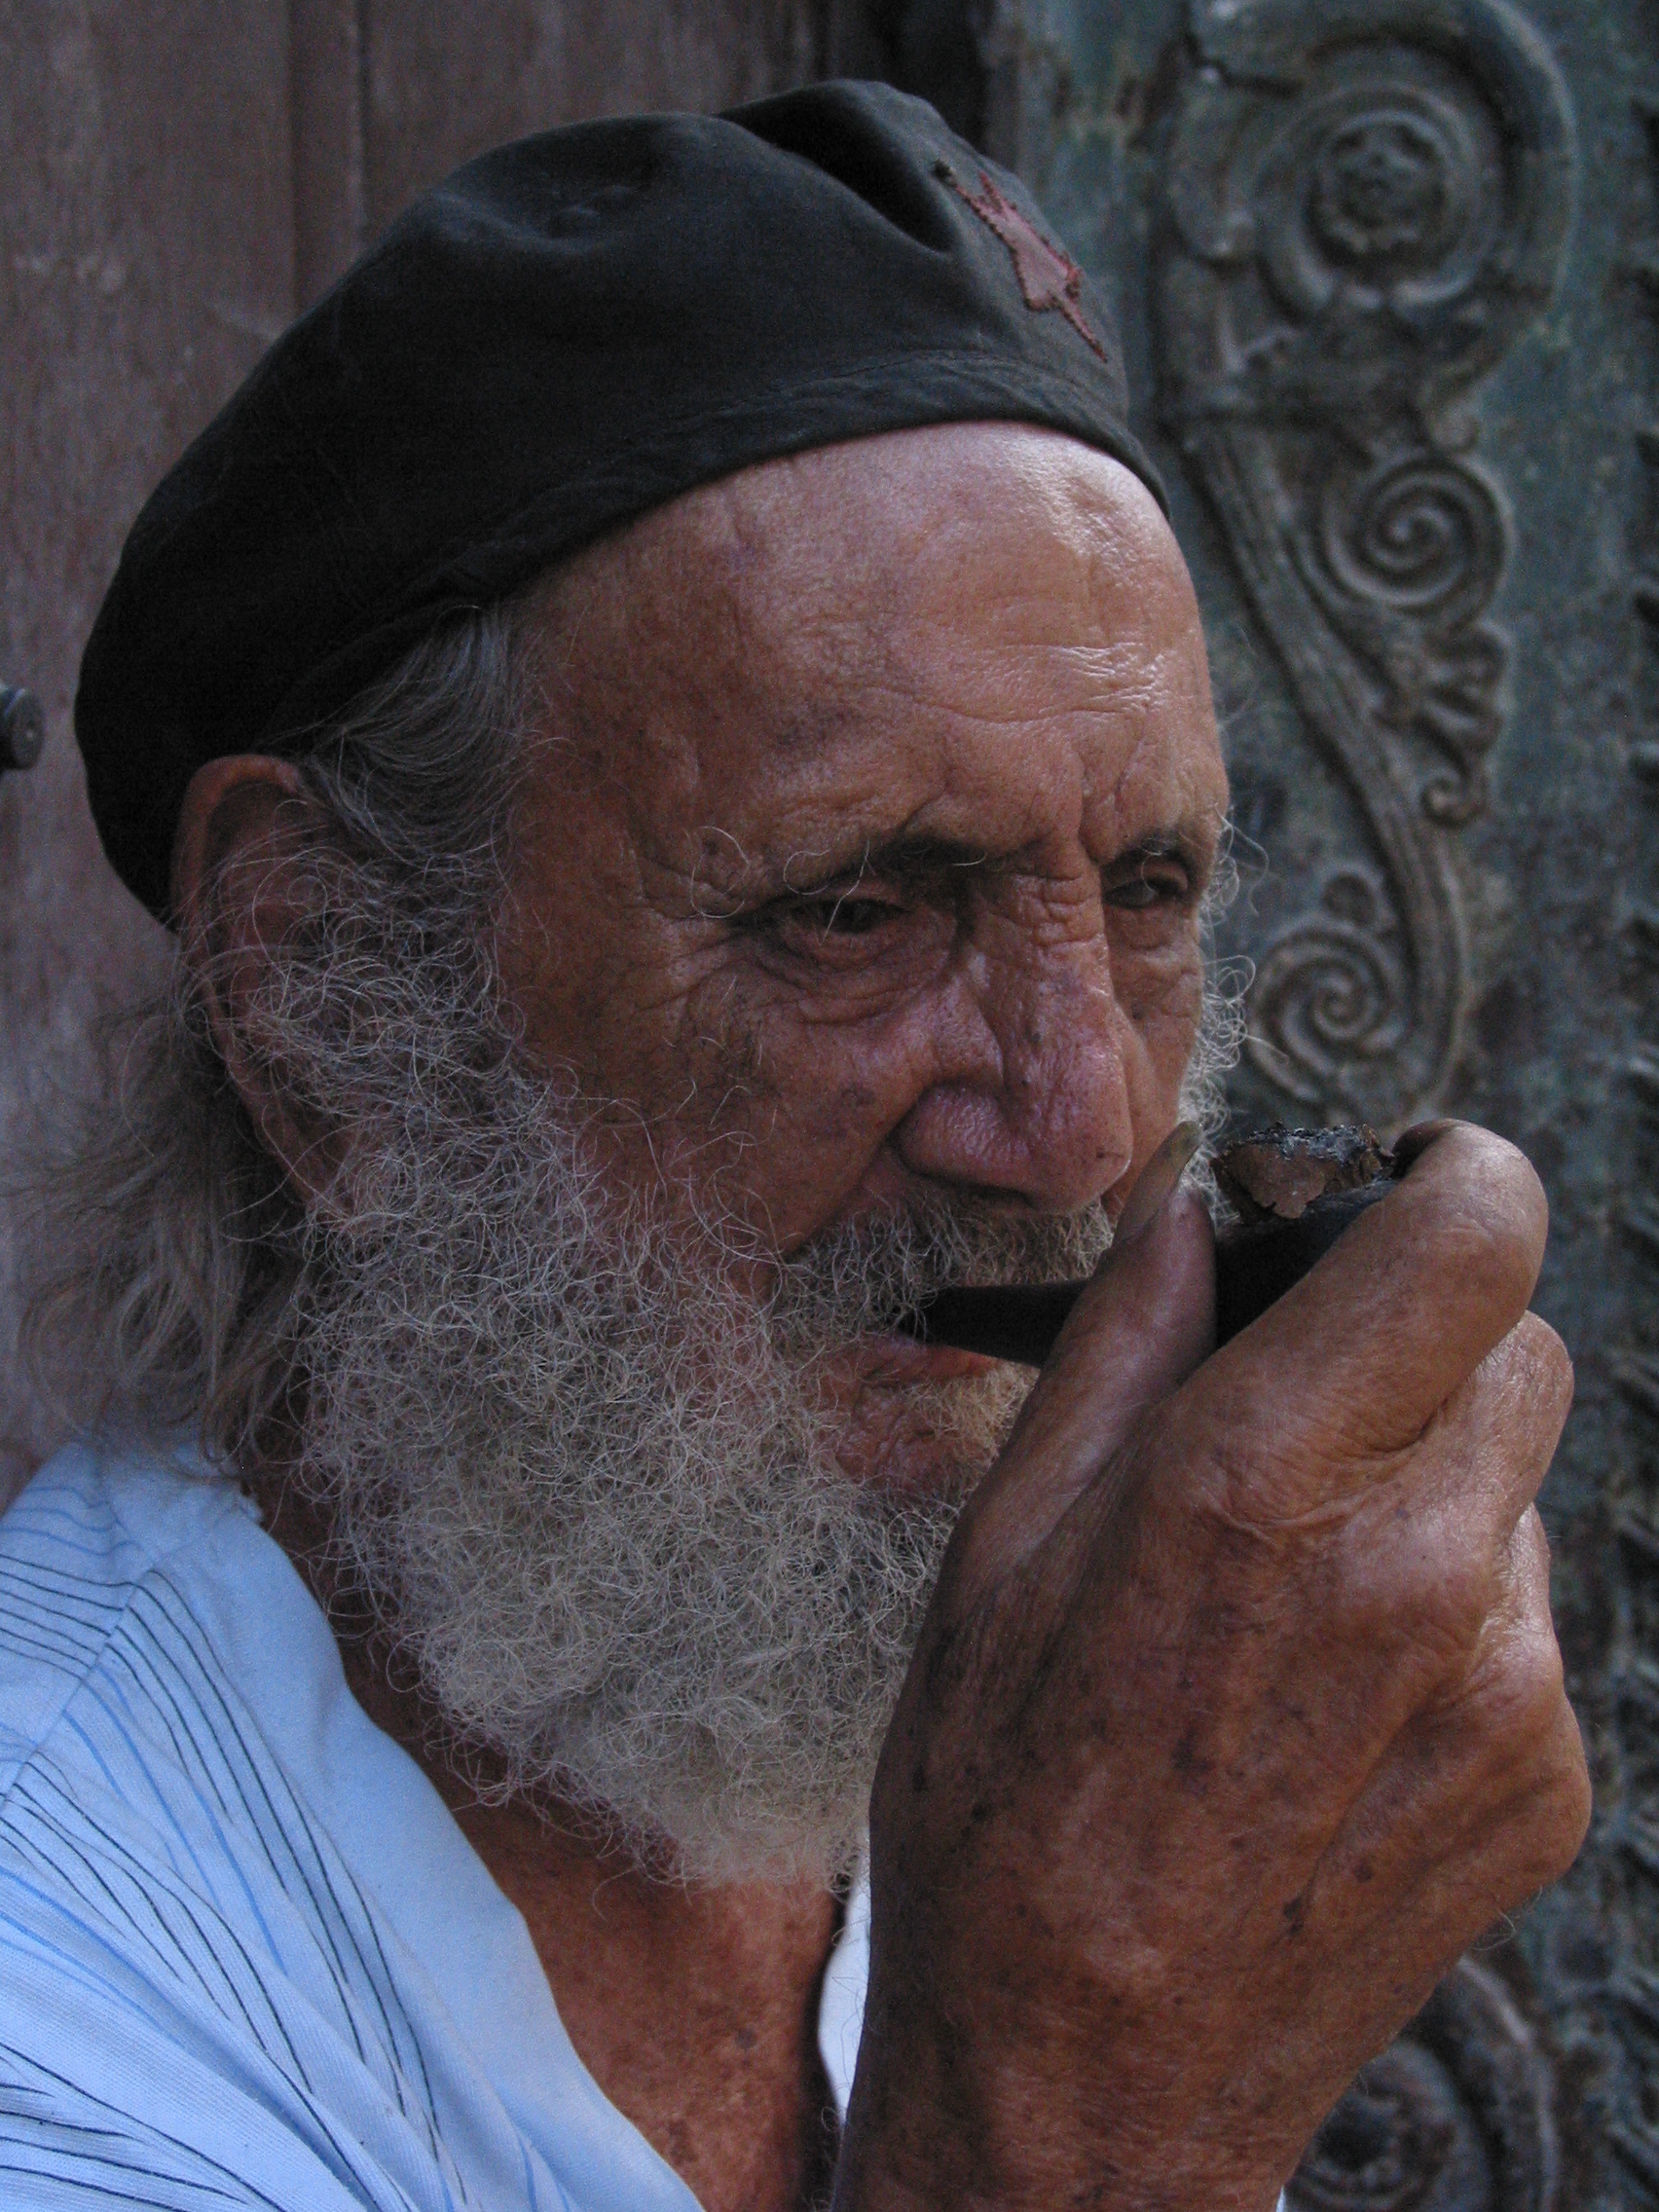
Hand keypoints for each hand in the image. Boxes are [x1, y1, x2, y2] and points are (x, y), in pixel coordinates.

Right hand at [835, 1123, 1589, 2211]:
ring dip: (1428, 1469)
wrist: (1090, 2086)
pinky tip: (1327, 1687)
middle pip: (1520, 1335)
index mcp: (1260, 1482)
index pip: (1471, 1231)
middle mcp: (1420, 1568)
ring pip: (1519, 1475)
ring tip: (1288, 1578)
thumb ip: (1122, 1344)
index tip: (1388, 1183)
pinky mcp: (1548, 1777)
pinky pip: (1522, 1610)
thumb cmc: (1003, 1808)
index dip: (1446, 1170)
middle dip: (1420, 1324)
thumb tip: (1195, 1206)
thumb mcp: (999, 1549)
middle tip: (1299, 1390)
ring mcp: (1507, 1686)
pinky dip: (1445, 1596)